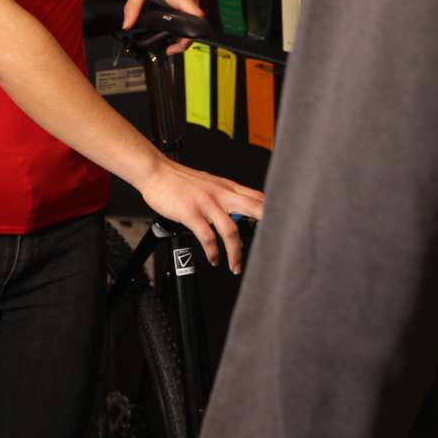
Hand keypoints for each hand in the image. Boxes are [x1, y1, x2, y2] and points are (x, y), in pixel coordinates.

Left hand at [123, 0, 202, 53]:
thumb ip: (134, 7)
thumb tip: (127, 25)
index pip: (195, 17)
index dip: (190, 34)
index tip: (177, 44)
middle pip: (196, 23)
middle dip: (185, 39)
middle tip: (170, 48)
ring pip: (195, 18)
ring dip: (185, 30)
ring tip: (170, 40)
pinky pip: (193, 11)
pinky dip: (186, 20)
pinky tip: (174, 24)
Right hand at [135, 158, 263, 273]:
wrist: (156, 171)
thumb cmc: (181, 179)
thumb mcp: (210, 183)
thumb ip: (225, 197)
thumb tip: (239, 215)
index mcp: (227, 187)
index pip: (257, 197)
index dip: (271, 211)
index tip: (281, 226)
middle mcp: (221, 194)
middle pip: (253, 209)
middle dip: (266, 227)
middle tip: (272, 247)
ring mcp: (206, 203)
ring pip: (230, 230)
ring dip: (235, 253)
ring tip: (235, 266)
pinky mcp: (191, 213)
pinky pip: (207, 237)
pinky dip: (213, 252)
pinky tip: (213, 259)